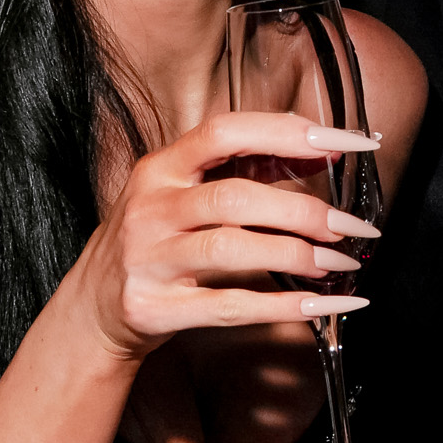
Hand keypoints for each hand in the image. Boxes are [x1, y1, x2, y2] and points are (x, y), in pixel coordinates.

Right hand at [67, 112, 381, 361]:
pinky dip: (285, 306)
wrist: (91, 310)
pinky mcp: (156, 309)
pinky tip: (323, 304)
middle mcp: (151, 208)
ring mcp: (149, 260)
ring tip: (339, 262)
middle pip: (236, 198)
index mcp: (160, 167)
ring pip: (233, 250)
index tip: (348, 142)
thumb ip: (240, 170)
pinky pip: (231, 307)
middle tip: (352, 226)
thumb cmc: (153, 243)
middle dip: (304, 211)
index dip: (290, 133)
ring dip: (297, 256)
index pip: (227, 132)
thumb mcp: (180, 194)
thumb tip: (316, 149)